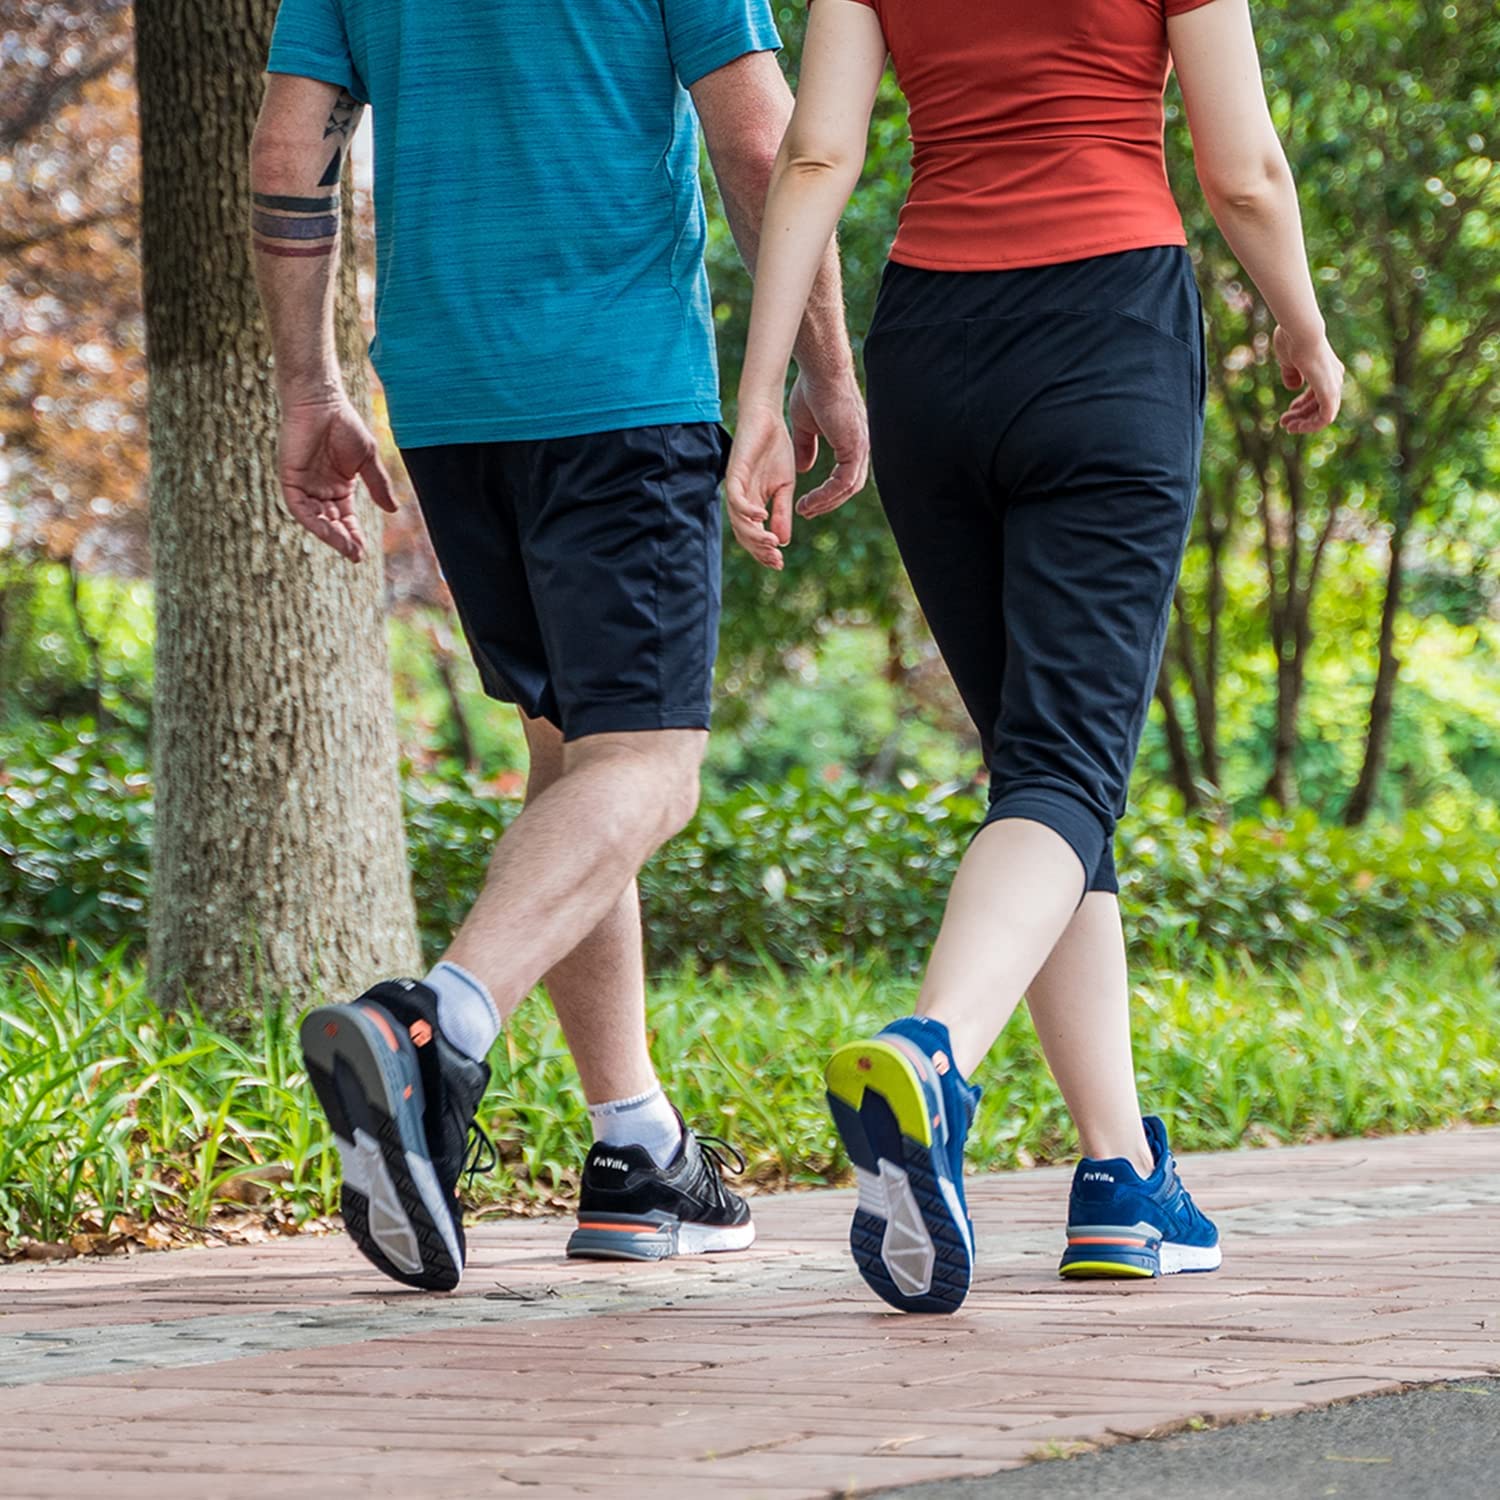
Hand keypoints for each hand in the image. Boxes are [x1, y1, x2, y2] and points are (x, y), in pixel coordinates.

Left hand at [278, 393, 395, 561]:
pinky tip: (326, 530)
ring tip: (346, 547)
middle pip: (331, 523)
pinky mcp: (290, 478)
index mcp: (339, 487)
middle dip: (343, 540)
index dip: (354, 535)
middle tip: (355, 554)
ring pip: (315, 519)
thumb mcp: (367, 460)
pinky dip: (312, 520)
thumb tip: (393, 510)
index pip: (345, 519)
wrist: (322, 402)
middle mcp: (320, 490)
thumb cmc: (345, 424)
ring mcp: (304, 485)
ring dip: (329, 535)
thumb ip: (378, 485)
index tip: (362, 551)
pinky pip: (299, 506)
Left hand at [725, 399, 796, 570]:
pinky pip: (737, 499)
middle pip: (744, 534)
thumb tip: (782, 541)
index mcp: (753, 503)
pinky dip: (748, 511)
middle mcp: (741, 499)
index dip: (764, 552)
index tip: (779, 564)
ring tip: (772, 543)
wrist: (768, 417)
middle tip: (775, 560)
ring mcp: (736, 487)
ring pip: (739, 521)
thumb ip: (782, 512)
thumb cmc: (775, 449)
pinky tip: (763, 517)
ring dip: (755, 535)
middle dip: (758, 550)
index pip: (754, 535)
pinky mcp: (734, 473)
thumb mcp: (784, 486)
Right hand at [787, 369, 869, 517]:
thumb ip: (806, 446)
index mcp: (852, 441)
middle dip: (827, 502)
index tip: (808, 502)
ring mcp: (862, 447)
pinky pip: (843, 482)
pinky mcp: (855, 448)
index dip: (828, 492)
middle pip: (849, 487)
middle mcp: (862, 446)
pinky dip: (826, 495)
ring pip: (848, 488)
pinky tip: (809, 501)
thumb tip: (803, 467)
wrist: (820, 372)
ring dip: (826, 502)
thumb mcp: (805, 425)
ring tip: (804, 509)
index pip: (846, 476)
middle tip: (806, 511)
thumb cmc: (812, 390)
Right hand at [1273, 325, 1344, 434]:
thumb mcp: (1288, 360)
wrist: (1301, 331)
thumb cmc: (1292, 339)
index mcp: (1326, 369)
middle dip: (1301, 417)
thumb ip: (1291, 374)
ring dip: (1305, 424)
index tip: (1287, 412)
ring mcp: (1333, 384)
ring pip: (1324, 414)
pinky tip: (1297, 427)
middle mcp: (1334, 377)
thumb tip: (1293, 387)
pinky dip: (1312, 425)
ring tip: (1287, 427)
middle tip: (1284, 424)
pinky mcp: (1329, 391)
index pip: (1317, 395)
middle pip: (1320, 406)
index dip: (1301, 406)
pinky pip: (1326, 417)